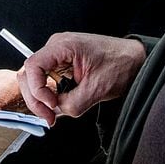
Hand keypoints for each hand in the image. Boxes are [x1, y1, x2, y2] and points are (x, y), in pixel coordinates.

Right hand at [18, 32, 145, 125]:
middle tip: (48, 117)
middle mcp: (56, 48)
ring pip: (35, 79)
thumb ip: (73, 103)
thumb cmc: (121, 64)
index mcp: (63, 46)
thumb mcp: (97, 88)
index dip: (36, 89)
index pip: (33, 65)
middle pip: (29, 74)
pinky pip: (47, 81)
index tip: (50, 104)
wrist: (135, 60)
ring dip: (41, 99)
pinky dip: (49, 96)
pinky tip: (58, 106)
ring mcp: (58, 57)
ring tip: (53, 114)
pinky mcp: (62, 66)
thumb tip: (56, 111)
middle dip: (36, 99)